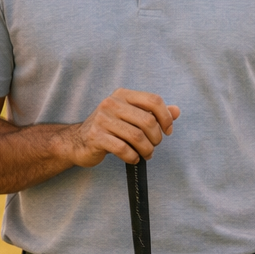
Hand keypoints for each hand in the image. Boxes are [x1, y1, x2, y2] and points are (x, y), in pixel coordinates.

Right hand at [59, 89, 180, 166]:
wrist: (78, 141)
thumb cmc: (109, 128)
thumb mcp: (130, 116)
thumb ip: (153, 113)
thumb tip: (176, 111)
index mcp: (122, 95)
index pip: (153, 100)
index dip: (166, 117)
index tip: (167, 131)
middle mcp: (111, 103)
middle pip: (148, 121)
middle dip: (156, 138)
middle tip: (153, 146)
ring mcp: (102, 119)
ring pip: (137, 137)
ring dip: (146, 150)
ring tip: (145, 154)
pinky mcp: (96, 136)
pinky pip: (123, 149)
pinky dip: (133, 157)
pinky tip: (133, 158)